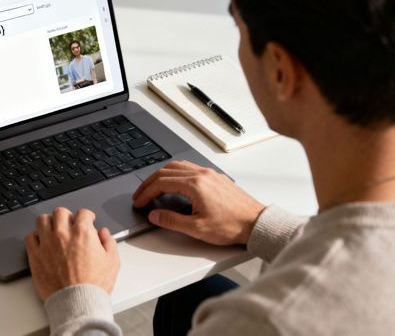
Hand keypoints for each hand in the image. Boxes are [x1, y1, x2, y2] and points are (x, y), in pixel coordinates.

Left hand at [24, 207, 119, 301]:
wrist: (77, 302)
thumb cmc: (94, 285)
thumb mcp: (112, 262)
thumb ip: (109, 242)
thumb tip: (104, 233)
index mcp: (82, 233)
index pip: (82, 213)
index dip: (87, 216)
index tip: (87, 219)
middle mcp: (63, 234)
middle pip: (60, 212)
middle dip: (66, 216)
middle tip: (69, 223)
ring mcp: (47, 243)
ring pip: (42, 220)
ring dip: (48, 222)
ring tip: (52, 229)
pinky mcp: (35, 255)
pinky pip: (30, 237)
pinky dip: (35, 237)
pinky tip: (41, 243)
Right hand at [132, 160, 264, 244]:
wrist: (256, 223)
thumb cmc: (232, 226)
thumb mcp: (197, 228)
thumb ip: (172, 221)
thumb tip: (155, 215)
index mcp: (195, 185)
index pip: (161, 183)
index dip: (146, 193)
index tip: (139, 202)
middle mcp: (201, 175)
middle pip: (166, 171)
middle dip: (149, 182)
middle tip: (140, 195)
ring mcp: (209, 174)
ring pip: (178, 166)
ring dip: (161, 175)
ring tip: (153, 188)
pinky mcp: (215, 177)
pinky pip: (189, 168)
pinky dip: (175, 173)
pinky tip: (174, 184)